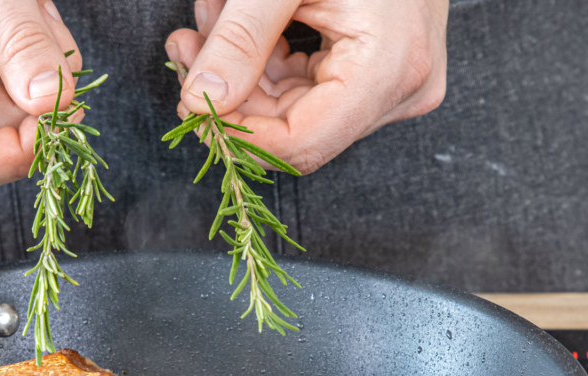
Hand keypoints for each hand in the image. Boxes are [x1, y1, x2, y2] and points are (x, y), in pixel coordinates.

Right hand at [0, 0, 81, 194]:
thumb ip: (21, 39)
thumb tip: (54, 102)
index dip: (22, 153)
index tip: (65, 112)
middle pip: (0, 134)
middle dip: (39, 86)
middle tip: (39, 22)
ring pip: (13, 106)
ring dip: (38, 59)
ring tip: (24, 7)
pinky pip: (6, 83)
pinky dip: (28, 50)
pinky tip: (18, 12)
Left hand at [165, 0, 448, 174]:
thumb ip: (240, 39)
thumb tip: (199, 99)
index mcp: (389, 69)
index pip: (301, 143)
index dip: (238, 134)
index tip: (190, 104)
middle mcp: (401, 89)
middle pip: (295, 129)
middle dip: (232, 92)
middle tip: (187, 45)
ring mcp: (395, 84)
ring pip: (296, 110)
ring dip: (243, 73)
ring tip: (208, 19)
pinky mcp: (381, 74)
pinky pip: (311, 88)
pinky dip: (267, 63)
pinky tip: (236, 26)